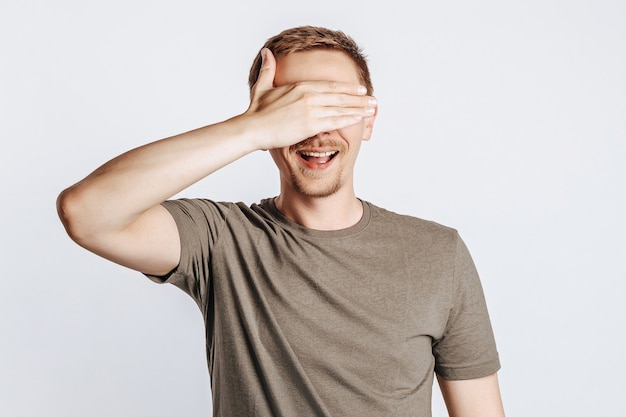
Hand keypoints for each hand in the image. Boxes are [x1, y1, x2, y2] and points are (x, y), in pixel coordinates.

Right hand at [244, 48, 376, 149]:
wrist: (252, 128)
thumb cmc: (256, 112)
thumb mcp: (262, 86)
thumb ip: (268, 69)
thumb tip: (266, 52)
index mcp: (300, 86)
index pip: (330, 86)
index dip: (347, 88)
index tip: (360, 89)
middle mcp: (308, 96)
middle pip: (339, 95)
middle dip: (359, 98)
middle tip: (373, 100)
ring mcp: (310, 110)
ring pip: (340, 107)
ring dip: (358, 108)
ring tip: (371, 109)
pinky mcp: (310, 124)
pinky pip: (334, 120)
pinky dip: (348, 119)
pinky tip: (359, 118)